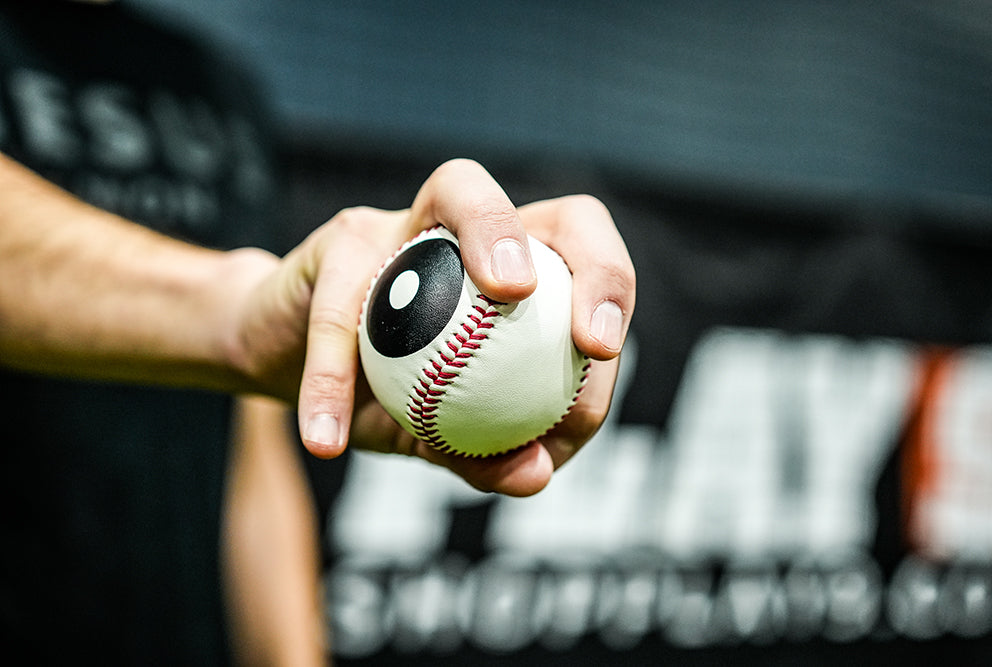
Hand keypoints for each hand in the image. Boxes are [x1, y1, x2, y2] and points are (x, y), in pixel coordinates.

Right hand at [233, 159, 634, 495]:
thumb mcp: (432, 434)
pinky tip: (329, 440)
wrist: (283, 366)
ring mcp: (404, 220)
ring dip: (492, 235)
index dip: (610, 290)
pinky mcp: (336, 241)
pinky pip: (344, 304)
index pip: (584, 262)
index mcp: (512, 274)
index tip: (602, 353)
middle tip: (587, 338)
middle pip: (558, 212)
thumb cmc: (375, 394)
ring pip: (460, 190)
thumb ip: (485, 455)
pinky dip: (335, 376)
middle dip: (592, 260)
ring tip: (507, 301)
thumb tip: (536, 475)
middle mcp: (469, 232)